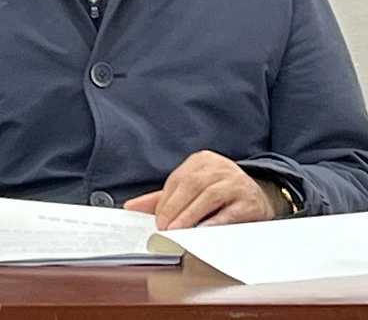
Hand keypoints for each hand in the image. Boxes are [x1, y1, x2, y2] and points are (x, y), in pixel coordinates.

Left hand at [123, 150, 277, 228]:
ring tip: (178, 230)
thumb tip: (132, 207)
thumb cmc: (220, 194)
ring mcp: (237, 181)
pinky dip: (214, 222)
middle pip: (191, 185)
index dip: (165, 200)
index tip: (155, 219)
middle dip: (175, 207)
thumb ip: (162, 198)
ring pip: (209, 196)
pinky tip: (202, 232)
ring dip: (190, 215)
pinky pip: (229, 212)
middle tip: (164, 227)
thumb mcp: (192, 191)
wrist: (260, 197)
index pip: (178, 179)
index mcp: (201, 160)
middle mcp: (220, 167)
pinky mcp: (249, 201)